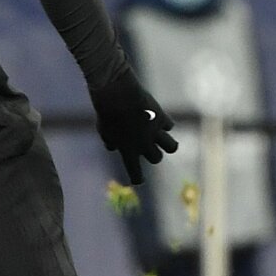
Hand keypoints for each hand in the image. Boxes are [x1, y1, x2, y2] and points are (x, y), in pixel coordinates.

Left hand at [90, 71, 177, 186]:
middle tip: (148, 148)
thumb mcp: (103, 130)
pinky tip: (160, 119)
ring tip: (165, 141)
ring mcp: (154, 132)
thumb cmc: (107, 113)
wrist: (118, 96)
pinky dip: (165, 123)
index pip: (135, 172)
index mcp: (128, 151)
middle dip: (153, 155)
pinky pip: (169, 125)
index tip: (138, 180)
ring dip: (169, 145)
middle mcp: (144, 144)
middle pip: (156, 158)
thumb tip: (113, 147)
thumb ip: (109, 141)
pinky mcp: (161, 118)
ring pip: (172, 147)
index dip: (137, 178)